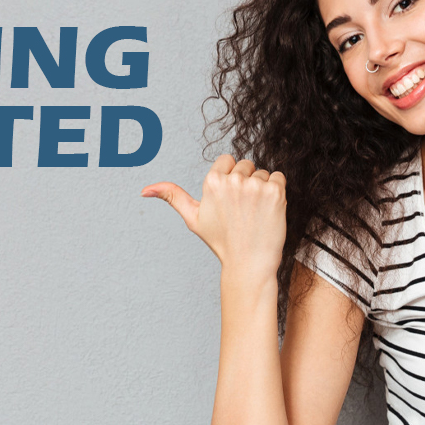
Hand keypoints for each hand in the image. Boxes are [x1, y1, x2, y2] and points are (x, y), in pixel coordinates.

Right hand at [142, 154, 286, 278]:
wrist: (249, 264)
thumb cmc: (222, 242)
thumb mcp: (194, 219)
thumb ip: (172, 197)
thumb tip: (145, 190)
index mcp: (212, 182)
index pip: (227, 160)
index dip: (230, 178)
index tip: (231, 200)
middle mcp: (233, 181)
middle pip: (246, 165)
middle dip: (247, 182)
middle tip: (243, 210)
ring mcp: (255, 186)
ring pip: (263, 173)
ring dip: (262, 189)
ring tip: (255, 213)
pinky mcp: (275, 192)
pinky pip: (279, 178)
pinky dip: (277, 192)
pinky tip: (268, 211)